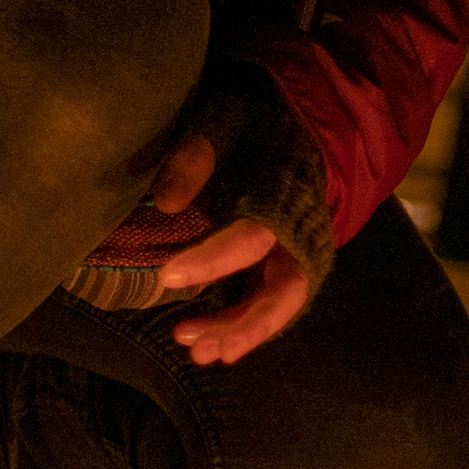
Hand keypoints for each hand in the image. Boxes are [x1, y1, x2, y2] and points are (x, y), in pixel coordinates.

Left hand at [145, 134, 314, 365]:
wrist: (303, 121)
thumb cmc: (261, 118)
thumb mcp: (228, 117)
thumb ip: (198, 153)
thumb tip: (165, 202)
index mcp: (290, 196)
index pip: (254, 237)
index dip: (214, 260)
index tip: (168, 277)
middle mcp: (302, 232)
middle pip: (284, 290)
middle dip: (241, 322)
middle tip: (187, 337)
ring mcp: (299, 250)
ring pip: (279, 304)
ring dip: (239, 331)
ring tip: (196, 351)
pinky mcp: (287, 260)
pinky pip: (270, 300)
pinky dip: (243, 324)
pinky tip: (210, 344)